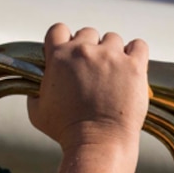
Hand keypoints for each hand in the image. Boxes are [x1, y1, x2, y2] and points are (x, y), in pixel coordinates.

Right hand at [27, 24, 148, 151]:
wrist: (98, 143)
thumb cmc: (66, 131)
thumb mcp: (37, 113)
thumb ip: (35, 93)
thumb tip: (36, 88)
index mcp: (59, 57)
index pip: (58, 29)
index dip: (64, 40)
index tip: (70, 53)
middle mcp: (84, 51)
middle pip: (88, 33)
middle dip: (90, 48)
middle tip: (94, 69)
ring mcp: (111, 57)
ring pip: (113, 39)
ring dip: (113, 52)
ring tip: (114, 72)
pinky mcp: (134, 66)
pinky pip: (138, 46)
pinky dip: (136, 53)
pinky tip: (132, 66)